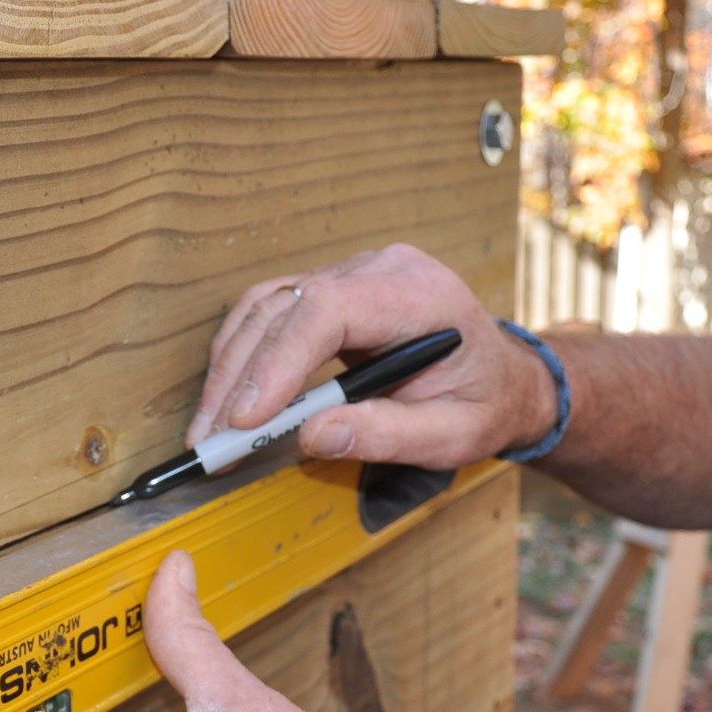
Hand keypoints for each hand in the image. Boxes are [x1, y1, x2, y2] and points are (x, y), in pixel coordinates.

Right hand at [187, 243, 557, 467]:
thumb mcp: (453, 435)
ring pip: (266, 307)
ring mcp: (351, 274)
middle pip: (285, 307)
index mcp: (420, 295)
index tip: (248, 417)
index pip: (330, 308)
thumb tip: (311, 436)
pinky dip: (242, 355)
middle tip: (211, 441)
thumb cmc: (485, 403)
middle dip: (240, 378)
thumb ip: (387, 434)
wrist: (503, 378)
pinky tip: (227, 399)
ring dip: (229, 369)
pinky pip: (271, 312)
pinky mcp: (331, 289)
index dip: (279, 360)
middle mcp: (379, 270)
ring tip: (209, 430)